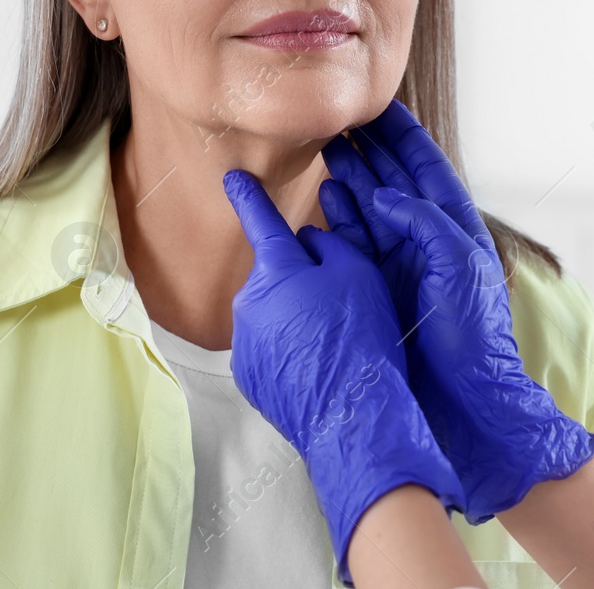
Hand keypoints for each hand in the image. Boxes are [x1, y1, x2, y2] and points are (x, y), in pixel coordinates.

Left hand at [223, 169, 465, 585]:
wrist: (351, 414)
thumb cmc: (361, 337)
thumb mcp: (359, 274)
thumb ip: (329, 245)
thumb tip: (307, 239)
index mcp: (277, 270)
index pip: (259, 221)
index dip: (248, 196)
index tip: (232, 178)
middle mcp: (250, 301)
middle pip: (274, 277)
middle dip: (297, 281)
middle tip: (335, 305)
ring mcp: (245, 341)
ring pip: (272, 314)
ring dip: (294, 318)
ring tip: (332, 343)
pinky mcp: (248, 374)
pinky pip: (269, 348)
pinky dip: (289, 351)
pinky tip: (317, 366)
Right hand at [319, 100, 593, 523]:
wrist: (464, 401)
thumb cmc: (474, 337)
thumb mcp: (460, 266)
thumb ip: (424, 221)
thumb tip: (384, 195)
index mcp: (456, 228)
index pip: (426, 167)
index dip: (402, 134)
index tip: (377, 104)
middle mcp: (427, 241)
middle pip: (392, 181)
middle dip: (367, 149)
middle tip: (338, 120)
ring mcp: (401, 264)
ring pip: (369, 208)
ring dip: (349, 177)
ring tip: (326, 148)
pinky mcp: (378, 289)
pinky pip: (355, 244)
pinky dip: (340, 218)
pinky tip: (326, 197)